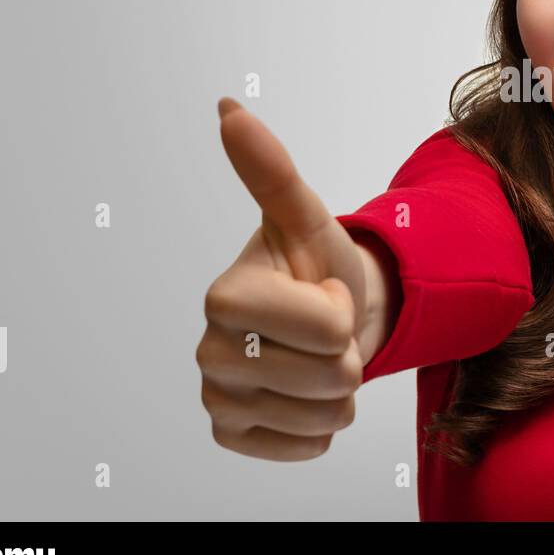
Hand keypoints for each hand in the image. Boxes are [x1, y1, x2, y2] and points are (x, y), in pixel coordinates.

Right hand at [196, 98, 372, 460]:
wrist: (326, 319)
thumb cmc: (316, 268)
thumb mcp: (308, 219)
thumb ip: (272, 170)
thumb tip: (228, 108)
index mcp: (223, 297)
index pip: (328, 326)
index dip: (340, 308)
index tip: (317, 290)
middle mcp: (209, 353)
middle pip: (331, 375)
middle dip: (345, 351)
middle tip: (321, 329)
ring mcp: (218, 399)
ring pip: (326, 415)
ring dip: (339, 389)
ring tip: (316, 357)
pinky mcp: (235, 437)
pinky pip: (309, 446)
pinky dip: (324, 424)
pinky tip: (303, 392)